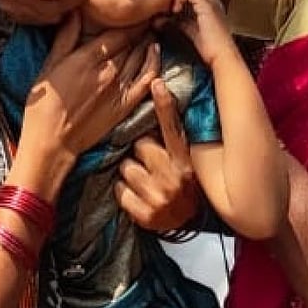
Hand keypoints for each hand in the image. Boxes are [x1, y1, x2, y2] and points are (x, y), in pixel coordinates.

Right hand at [15, 15, 159, 196]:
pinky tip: (156, 51)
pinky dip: (154, 63)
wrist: (53, 140)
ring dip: (147, 40)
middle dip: (139, 27)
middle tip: (147, 13)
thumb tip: (75, 12)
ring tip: (151, 27)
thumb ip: (65, 38)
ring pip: (141, 56)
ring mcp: (119, 88)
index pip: (117, 32)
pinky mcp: (126, 105)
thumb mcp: (49, 65)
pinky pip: (148, 79)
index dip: (129, 19)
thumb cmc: (44, 104)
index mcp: (87, 58)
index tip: (135, 9)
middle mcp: (107, 71)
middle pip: (131, 42)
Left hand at [116, 78, 200, 231]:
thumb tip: (156, 110)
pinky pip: (121, 191)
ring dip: (130, 174)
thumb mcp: (184, 161)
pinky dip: (125, 193)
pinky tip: (138, 196)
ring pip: (126, 168)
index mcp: (185, 160)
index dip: (165, 105)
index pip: (173, 128)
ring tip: (145, 182)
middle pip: (141, 146)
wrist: (187, 224)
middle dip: (141, 152)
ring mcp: (161, 197)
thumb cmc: (183, 185)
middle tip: (150, 164)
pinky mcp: (146, 214)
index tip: (157, 84)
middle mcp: (175, 177)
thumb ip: (172, 141)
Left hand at [168, 0, 236, 67]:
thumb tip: (158, 20)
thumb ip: (176, 22)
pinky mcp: (207, 6)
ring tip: (173, 4)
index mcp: (211, 2)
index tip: (172, 3)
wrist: (221, 55)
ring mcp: (211, 0)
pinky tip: (175, 10)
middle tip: (171, 0)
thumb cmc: (209, 47)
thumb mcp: (189, 30)